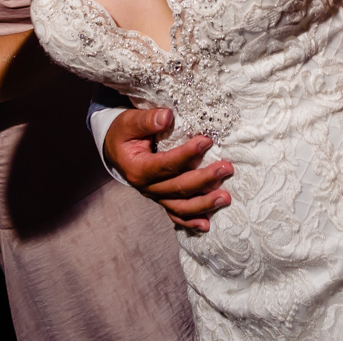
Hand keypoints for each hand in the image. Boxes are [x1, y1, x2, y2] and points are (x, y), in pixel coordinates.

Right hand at [103, 107, 232, 231]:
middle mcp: (147, 187)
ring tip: (225, 198)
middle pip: (179, 187)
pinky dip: (191, 221)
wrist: (116, 149)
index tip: (206, 141)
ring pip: (181, 206)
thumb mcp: (129, 122)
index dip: (186, 154)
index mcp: (138, 168)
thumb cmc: (124, 133)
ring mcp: (156, 196)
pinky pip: (177, 214)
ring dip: (204, 203)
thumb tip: (167, 116)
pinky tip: (207, 225)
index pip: (166, 164)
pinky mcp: (163, 199)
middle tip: (227, 168)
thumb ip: (146, 120)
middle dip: (205, 179)